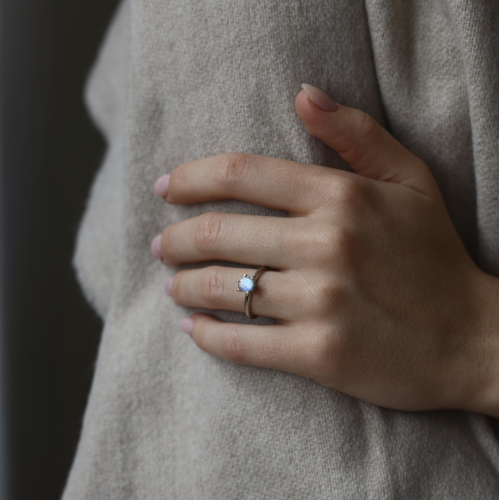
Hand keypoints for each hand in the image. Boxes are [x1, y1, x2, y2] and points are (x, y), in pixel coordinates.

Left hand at [151, 84, 498, 416]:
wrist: (472, 338)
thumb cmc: (435, 257)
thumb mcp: (410, 181)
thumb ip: (356, 133)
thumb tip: (302, 94)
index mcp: (341, 197)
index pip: (239, 174)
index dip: (190, 179)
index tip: (166, 189)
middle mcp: (327, 244)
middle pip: (218, 232)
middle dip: (175, 239)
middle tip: (161, 246)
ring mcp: (321, 302)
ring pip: (222, 288)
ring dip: (183, 286)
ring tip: (172, 285)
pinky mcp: (320, 355)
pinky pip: (242, 342)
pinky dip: (208, 336)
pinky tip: (193, 330)